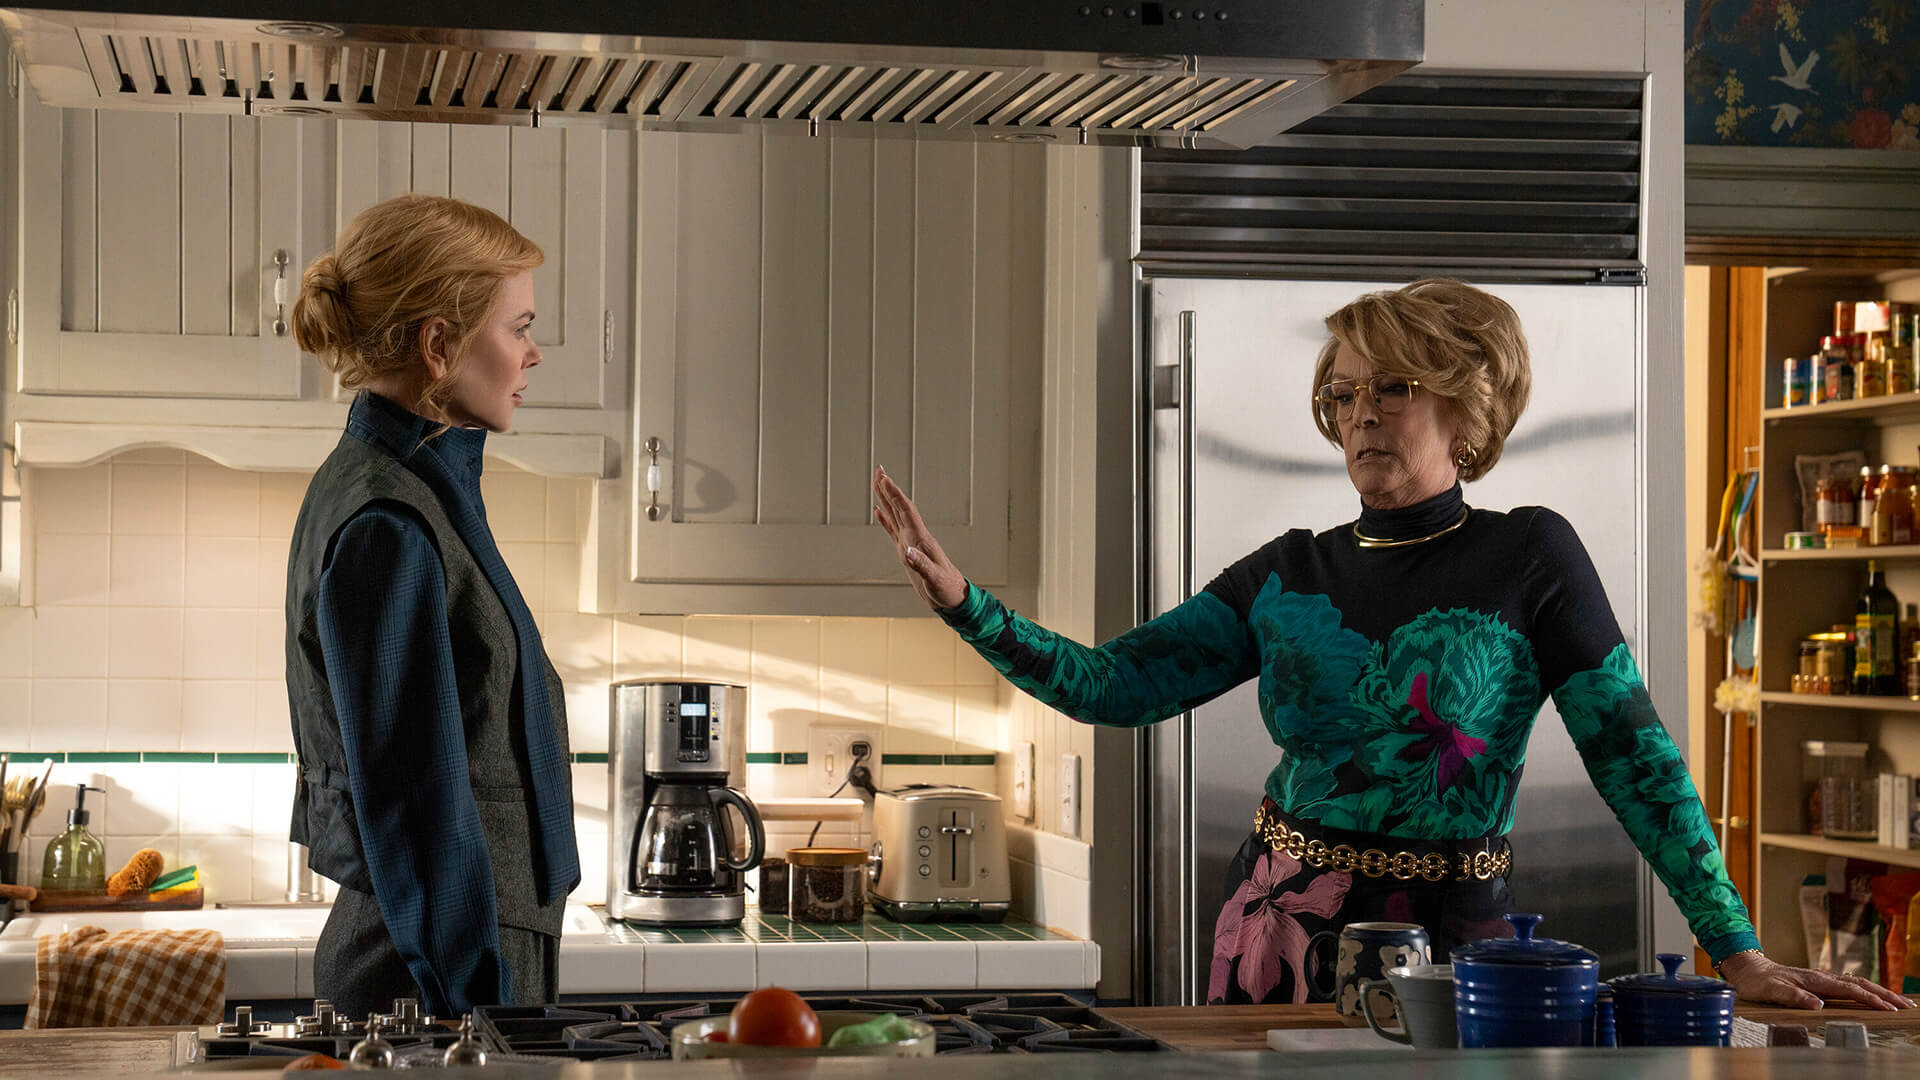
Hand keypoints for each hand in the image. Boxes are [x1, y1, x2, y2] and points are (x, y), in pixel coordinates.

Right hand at [873, 466, 966, 610]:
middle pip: (900, 507)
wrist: (953, 596)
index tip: (884, 479)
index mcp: (921, 539)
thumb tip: (908, 551)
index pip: (906, 511)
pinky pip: (893, 530)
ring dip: (886, 499)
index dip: (895, 495)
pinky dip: (885, 519)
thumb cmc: (946, 588)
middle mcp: (915, 536)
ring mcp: (911, 542)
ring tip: (877, 483)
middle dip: (889, 489)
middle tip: (879, 470)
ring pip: (895, 515)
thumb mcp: (934, 579)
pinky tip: (879, 511)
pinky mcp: (908, 551)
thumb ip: (922, 565)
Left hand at [1717, 950, 1915, 1009]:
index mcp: (1815, 980)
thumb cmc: (1758, 982)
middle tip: (1907, 1005)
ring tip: (1899, 1001)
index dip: (1870, 999)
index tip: (1888, 1008)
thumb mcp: (1771, 991)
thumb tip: (1817, 1005)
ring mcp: (1822, 979)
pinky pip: (1849, 985)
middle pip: (1861, 984)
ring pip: (1857, 984)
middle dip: (1885, 995)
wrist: (1747, 968)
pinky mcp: (1819, 982)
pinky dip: (1866, 990)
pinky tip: (1873, 996)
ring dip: (1879, 992)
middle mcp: (1822, 977)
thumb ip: (1793, 997)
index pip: (1850, 990)